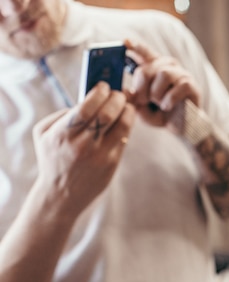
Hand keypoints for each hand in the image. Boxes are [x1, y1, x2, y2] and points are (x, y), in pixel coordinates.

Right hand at [32, 82, 135, 217]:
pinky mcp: (112, 163)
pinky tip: (125, 119)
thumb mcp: (45, 134)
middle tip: (119, 93)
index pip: (86, 107)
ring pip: (122, 126)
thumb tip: (88, 99)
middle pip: (107, 114)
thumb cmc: (53, 158)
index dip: (100, 92)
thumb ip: (62, 114)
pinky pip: (124, 138)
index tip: (104, 86)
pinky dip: (127, 125)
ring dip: (128, 110)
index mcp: (63, 134)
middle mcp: (82, 145)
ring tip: (126, 105)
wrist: (61, 193)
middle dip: (117, 98)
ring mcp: (99, 155)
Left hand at [124, 39, 200, 135]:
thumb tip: (124, 90)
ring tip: (159, 105)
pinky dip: (169, 101)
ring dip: (156, 94)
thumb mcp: (141, 107)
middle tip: (144, 101)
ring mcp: (181, 74)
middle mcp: (167, 66)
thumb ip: (132, 98)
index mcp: (153, 67)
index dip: (135, 46)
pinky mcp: (191, 85)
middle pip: (147, 68)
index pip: (144, 52)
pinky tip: (168, 107)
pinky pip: (177, 88)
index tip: (125, 42)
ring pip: (163, 75)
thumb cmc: (161, 114)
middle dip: (141, 88)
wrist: (181, 127)